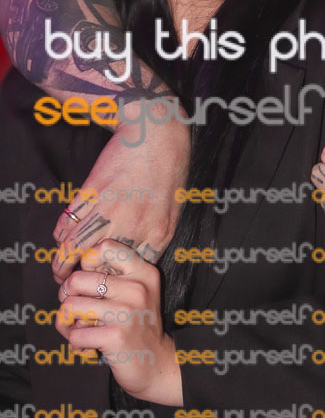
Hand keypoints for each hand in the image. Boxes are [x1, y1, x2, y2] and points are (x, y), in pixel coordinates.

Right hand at [52, 110, 189, 282]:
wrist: (156, 134)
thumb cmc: (169, 170)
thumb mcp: (173, 210)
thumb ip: (155, 237)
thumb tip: (136, 258)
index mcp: (158, 234)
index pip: (129, 271)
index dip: (111, 280)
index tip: (101, 283)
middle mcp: (134, 227)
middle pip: (98, 264)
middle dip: (82, 278)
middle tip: (72, 282)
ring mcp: (111, 210)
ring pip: (76, 246)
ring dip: (62, 261)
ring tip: (59, 269)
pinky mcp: (92, 192)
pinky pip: (69, 221)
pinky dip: (61, 234)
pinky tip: (61, 238)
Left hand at [56, 239, 181, 404]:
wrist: (158, 364)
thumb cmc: (138, 326)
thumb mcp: (136, 292)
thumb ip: (112, 277)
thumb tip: (71, 273)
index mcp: (143, 271)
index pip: (104, 247)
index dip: (86, 264)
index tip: (90, 282)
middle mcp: (137, 287)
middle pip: (77, 279)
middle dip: (66, 297)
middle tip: (76, 310)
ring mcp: (127, 311)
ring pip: (70, 306)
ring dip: (66, 323)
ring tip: (78, 330)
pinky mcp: (116, 336)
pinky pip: (74, 335)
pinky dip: (75, 344)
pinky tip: (88, 347)